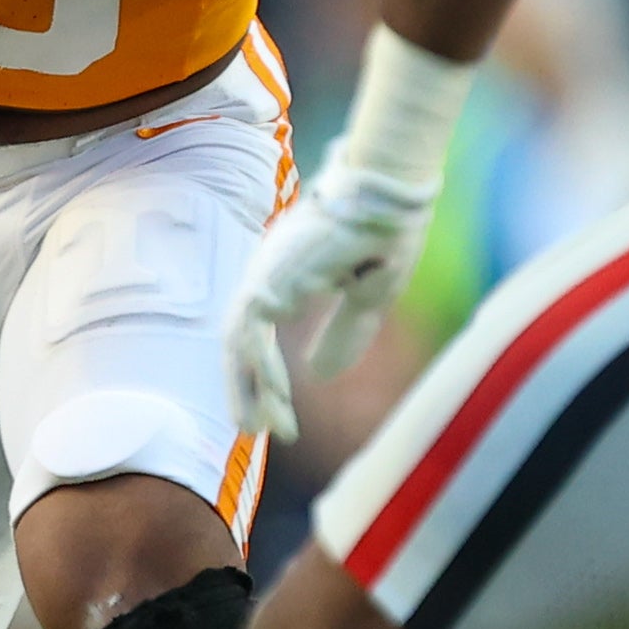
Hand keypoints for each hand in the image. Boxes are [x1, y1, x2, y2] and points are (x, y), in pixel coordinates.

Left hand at [224, 148, 443, 439]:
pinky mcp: (267, 279)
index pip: (261, 332)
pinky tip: (275, 398)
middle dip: (248, 389)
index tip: (276, 411)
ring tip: (259, 428)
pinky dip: (261, 368)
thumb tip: (319, 376)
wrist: (388, 198)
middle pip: (243, 343)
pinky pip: (252, 334)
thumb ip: (344, 334)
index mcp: (288, 276)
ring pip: (239, 344)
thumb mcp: (368, 300)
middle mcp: (269, 275)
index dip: (265, 373)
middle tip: (257, 430)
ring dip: (249, 388)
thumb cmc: (384, 234)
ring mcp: (264, 275)